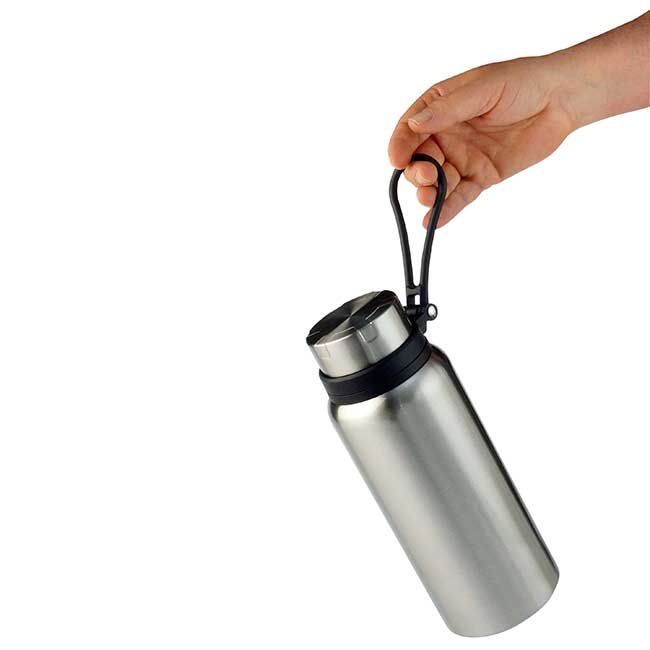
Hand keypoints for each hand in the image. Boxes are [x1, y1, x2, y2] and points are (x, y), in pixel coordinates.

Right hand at [388, 56, 575, 226]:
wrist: (562, 99)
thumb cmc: (523, 82)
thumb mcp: (483, 88)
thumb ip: (449, 109)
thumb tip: (415, 124)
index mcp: (440, 107)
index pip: (409, 129)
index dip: (400, 145)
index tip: (396, 160)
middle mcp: (446, 134)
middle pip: (420, 159)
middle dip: (417, 172)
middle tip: (426, 178)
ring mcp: (462, 158)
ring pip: (438, 181)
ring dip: (430, 193)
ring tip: (429, 200)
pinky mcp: (480, 177)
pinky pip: (459, 196)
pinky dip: (446, 210)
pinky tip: (433, 223)